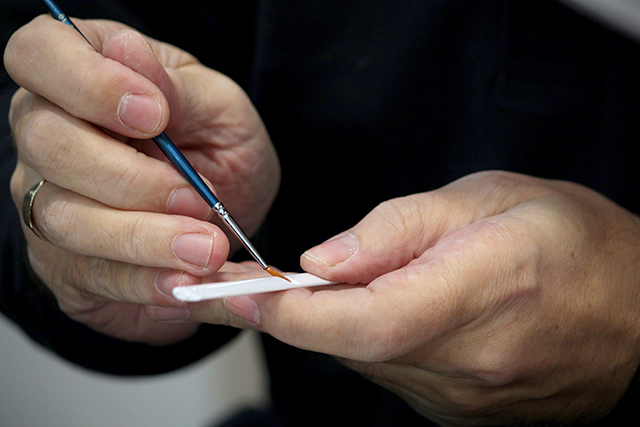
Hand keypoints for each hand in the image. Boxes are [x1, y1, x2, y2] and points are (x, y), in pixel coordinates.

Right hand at [4, 16, 279, 344]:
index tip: (154, 115)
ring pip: (66, 219)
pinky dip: (145, 282)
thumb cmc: (219, 149)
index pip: (39, 54)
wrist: (228, 217)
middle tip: (196, 197)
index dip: (88, 82)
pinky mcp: (68, 263)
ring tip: (207, 248)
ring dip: (143, 238)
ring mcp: (50, 202)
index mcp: (84, 77)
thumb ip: (177, 88)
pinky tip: (185, 283)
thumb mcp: (219, 108)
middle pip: (48, 145)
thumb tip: (126, 49)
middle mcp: (51, 136)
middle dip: (130, 178)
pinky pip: (93, 276)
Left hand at [204, 171, 639, 424]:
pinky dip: (356, 338)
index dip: (290, 310)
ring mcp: (459, 397)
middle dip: (279, 313)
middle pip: (346, 346)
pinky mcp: (456, 407)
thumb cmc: (578, 246)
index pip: (362, 320)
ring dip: (316, 323)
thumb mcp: (493, 198)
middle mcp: (465, 363)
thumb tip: (324, 259)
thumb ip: (402, 227)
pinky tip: (357, 307)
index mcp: (479, 295)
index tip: (233, 292)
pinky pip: (386, 370)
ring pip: (360, 360)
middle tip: (225, 282)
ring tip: (286, 287)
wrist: (639, 316)